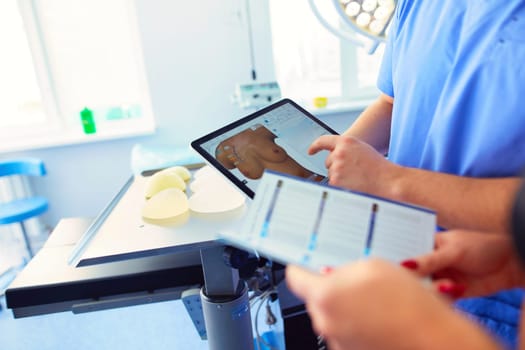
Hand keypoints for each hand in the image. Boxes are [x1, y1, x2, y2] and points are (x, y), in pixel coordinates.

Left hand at [285, 259, 497, 349]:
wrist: (437, 344)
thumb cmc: (409, 306)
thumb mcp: (375, 267)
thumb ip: (345, 268)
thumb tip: (331, 273)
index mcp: (324, 297)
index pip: (295, 277)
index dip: (301, 266)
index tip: (305, 261)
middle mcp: (325, 323)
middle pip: (317, 297)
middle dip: (333, 286)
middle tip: (358, 279)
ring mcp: (338, 342)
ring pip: (335, 315)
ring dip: (349, 305)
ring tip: (379, 299)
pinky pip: (349, 331)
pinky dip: (360, 323)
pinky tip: (384, 317)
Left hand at [308, 135, 399, 194]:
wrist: (388, 180)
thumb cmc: (379, 167)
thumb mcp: (362, 149)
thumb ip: (347, 150)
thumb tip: (335, 157)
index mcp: (346, 141)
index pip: (324, 141)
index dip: (315, 146)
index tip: (311, 151)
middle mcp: (339, 152)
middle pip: (328, 162)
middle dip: (337, 167)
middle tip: (354, 172)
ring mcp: (336, 166)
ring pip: (331, 174)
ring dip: (340, 177)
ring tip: (357, 178)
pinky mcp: (335, 180)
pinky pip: (332, 184)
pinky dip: (340, 186)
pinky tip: (354, 185)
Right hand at [406, 230, 523, 298]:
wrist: (511, 264)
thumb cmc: (483, 247)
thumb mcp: (454, 251)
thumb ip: (429, 260)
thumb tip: (404, 265)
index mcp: (428, 243)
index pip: (405, 250)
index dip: (396, 257)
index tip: (391, 265)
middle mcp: (431, 261)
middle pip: (412, 272)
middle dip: (413, 277)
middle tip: (417, 279)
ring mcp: (440, 276)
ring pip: (424, 286)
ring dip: (432, 288)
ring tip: (446, 285)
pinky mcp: (451, 291)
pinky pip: (439, 298)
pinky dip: (444, 297)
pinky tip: (455, 289)